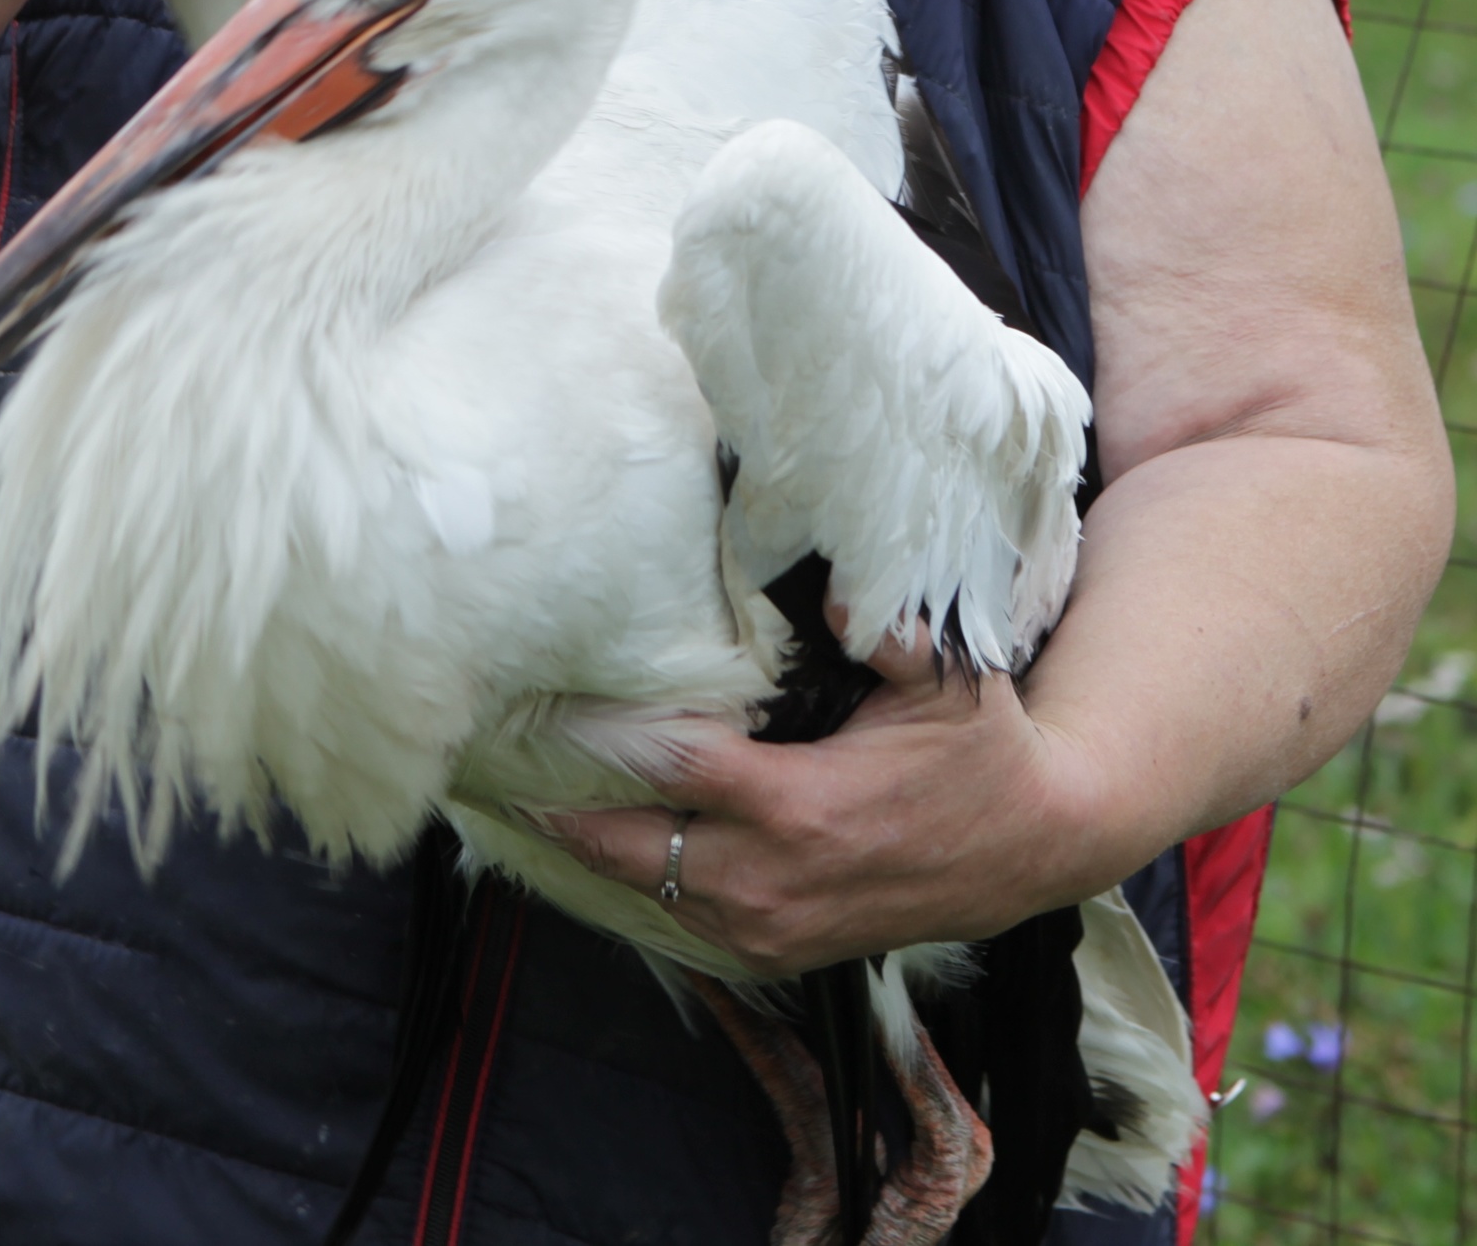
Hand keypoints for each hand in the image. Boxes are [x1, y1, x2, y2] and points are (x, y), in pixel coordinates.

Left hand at [542, 624, 1103, 973]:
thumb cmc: (984, 752)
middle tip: (496, 776)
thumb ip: (888, 628)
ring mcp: (778, 925)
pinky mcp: (789, 950)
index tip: (550, 714)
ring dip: (594, 852)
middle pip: (635, 849)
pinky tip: (604, 844)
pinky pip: (690, 922)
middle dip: (565, 815)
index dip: (610, 743)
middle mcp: (777, 879)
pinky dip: (644, 884)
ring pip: (654, 893)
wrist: (1038, 845)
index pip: (678, 773)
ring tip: (531, 803)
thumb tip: (834, 584)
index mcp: (804, 808)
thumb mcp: (949, 679)